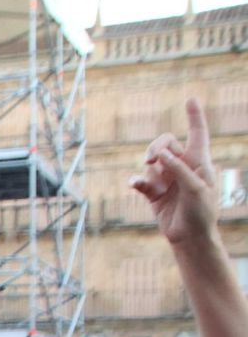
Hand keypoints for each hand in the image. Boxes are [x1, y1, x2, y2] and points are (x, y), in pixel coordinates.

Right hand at [132, 98, 217, 246]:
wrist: (190, 237)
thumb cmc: (201, 213)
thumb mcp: (197, 188)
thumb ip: (180, 169)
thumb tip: (161, 154)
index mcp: (200, 162)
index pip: (198, 134)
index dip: (194, 117)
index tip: (190, 99)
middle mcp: (183, 167)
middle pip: (167, 144)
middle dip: (157, 147)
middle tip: (152, 159)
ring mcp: (167, 179)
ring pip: (153, 161)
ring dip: (149, 167)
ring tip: (151, 180)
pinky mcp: (154, 193)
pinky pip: (141, 180)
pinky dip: (137, 181)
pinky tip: (134, 185)